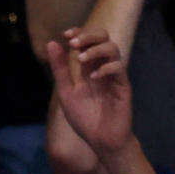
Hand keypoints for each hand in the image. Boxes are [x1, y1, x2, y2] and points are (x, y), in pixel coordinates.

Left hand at [46, 26, 134, 155]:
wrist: (101, 140)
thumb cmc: (85, 118)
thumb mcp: (66, 92)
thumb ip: (60, 69)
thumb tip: (51, 43)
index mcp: (88, 68)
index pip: (87, 41)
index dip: (79, 32)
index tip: (66, 35)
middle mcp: (102, 67)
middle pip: (103, 38)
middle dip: (88, 36)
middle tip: (74, 43)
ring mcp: (114, 75)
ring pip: (113, 49)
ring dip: (95, 50)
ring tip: (81, 60)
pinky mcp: (123, 86)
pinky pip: (119, 68)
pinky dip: (105, 68)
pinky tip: (93, 78)